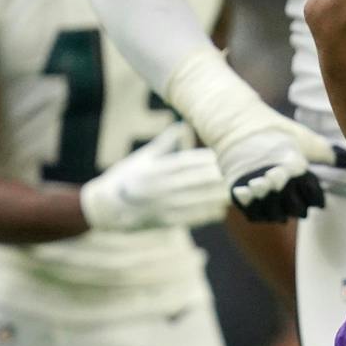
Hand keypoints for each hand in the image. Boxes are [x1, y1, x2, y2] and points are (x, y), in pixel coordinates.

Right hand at [79, 124, 229, 232]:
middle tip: (240, 174)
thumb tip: (181, 124)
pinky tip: (220, 211)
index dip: (208, 160)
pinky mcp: (162, 221)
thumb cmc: (126, 177)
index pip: (187, 162)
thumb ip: (164, 143)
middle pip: (195, 181)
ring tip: (237, 193)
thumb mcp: (142, 157)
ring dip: (217, 197)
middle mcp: (159, 186)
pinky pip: (188, 219)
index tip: (226, 157)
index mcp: (155, 168)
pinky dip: (205, 215)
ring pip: (195, 200)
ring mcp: (160, 205)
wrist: (104, 207)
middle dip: (219, 178)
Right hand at [215, 110, 345, 222]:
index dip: (316, 199)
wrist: (235, 123)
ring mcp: (257, 188)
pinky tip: (266, 207)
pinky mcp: (239, 192)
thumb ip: (328, 153)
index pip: (314, 197)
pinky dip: (262, 214)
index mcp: (296, 167)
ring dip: (281, 214)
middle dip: (300, 208)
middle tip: (299, 204)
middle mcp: (277, 180)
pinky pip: (255, 215)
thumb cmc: (274, 130)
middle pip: (296, 210)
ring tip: (282, 207)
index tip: (315, 198)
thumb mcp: (304, 139)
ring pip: (275, 216)